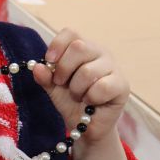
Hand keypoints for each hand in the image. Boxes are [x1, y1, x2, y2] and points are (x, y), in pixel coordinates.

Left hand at [31, 28, 128, 144]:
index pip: (71, 33)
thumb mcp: (53, 88)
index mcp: (83, 48)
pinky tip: (92, 102)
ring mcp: (113, 67)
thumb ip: (45, 77)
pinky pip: (102, 87)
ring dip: (76, 89)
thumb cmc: (71, 100)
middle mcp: (100, 52)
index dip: (57, 45)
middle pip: (79, 47)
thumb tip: (37, 67)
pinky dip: (91, 98)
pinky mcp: (122, 84)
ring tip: (78, 96)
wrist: (86, 126)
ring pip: (88, 71)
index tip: (49, 61)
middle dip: (64, 69)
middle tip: (61, 83)